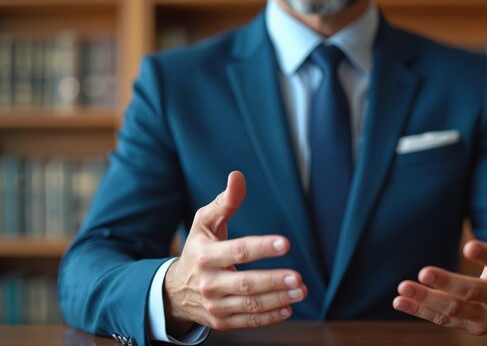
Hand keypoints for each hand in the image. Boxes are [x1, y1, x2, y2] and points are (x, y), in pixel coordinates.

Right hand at [164, 171, 306, 333]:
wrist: (174, 290)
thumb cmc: (198, 248)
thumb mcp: (204, 222)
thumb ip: (225, 202)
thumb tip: (238, 176)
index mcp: (206, 255)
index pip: (238, 251)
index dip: (262, 247)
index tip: (285, 243)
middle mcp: (209, 282)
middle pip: (246, 283)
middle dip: (273, 280)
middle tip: (297, 277)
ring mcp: (215, 304)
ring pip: (250, 304)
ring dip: (278, 299)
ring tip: (301, 290)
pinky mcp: (221, 321)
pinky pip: (248, 321)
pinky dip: (270, 316)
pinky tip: (288, 307)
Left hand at [393, 158, 486, 335]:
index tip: (468, 244)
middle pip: (473, 291)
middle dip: (448, 283)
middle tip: (424, 271)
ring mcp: (486, 314)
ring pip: (454, 310)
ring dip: (427, 299)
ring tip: (403, 287)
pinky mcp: (470, 325)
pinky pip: (443, 320)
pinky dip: (421, 311)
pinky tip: (400, 300)